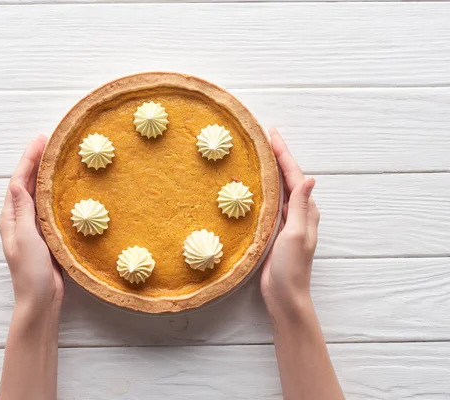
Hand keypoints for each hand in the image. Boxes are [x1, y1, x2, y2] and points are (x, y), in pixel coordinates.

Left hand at [0, 135, 63, 314]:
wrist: (40, 300)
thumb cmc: (30, 272)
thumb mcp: (26, 239)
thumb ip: (23, 212)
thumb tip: (17, 183)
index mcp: (10, 219)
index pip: (18, 182)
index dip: (28, 160)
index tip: (40, 141)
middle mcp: (19, 220)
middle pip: (26, 184)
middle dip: (35, 162)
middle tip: (48, 141)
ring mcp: (32, 227)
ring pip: (37, 194)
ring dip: (43, 174)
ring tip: (54, 156)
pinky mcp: (45, 235)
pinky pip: (47, 206)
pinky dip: (53, 192)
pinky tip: (63, 187)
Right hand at [261, 128, 319, 317]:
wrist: (285, 295)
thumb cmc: (291, 267)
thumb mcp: (296, 235)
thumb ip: (301, 208)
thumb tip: (310, 179)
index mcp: (306, 212)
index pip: (294, 176)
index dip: (283, 154)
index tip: (271, 134)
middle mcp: (299, 213)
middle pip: (287, 178)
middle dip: (277, 157)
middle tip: (263, 138)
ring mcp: (287, 222)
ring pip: (279, 190)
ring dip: (270, 172)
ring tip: (257, 155)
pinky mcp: (276, 231)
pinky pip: (270, 204)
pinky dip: (263, 190)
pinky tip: (253, 187)